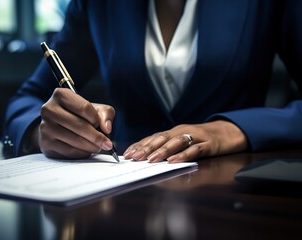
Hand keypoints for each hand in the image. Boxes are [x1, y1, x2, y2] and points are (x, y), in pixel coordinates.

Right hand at [37, 88, 115, 158]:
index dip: (96, 119)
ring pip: (74, 140)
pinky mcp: (45, 143)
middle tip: (108, 144)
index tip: (103, 127)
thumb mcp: (95, 109)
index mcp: (61, 95)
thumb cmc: (80, 115)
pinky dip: (82, 153)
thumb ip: (105, 114)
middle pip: (79, 125)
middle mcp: (49, 109)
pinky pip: (69, 151)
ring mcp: (45, 127)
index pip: (84, 108)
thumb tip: (107, 128)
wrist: (59, 127)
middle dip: (97, 137)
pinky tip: (87, 151)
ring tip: (98, 147)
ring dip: (91, 147)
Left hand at [123, 120, 247, 162]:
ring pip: (176, 142)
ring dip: (162, 151)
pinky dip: (184, 155)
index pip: (153, 137)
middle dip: (146, 148)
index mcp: (174, 132)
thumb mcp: (183, 140)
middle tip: (134, 157)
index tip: (128, 154)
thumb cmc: (203, 139)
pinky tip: (174, 161)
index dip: (140, 145)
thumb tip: (148, 157)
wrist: (228, 132)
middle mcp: (182, 132)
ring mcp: (196, 137)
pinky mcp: (209, 144)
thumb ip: (169, 147)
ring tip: (150, 160)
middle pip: (161, 139)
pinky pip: (195, 149)